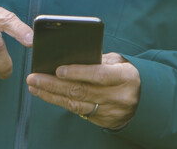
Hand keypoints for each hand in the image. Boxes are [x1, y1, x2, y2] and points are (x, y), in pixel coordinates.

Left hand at [26, 52, 140, 129]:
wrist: (142, 99)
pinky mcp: (103, 121)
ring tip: (34, 86)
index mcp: (125, 77)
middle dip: (54, 84)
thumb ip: (97, 59)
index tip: (57, 70)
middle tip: (34, 78)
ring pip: (76, 104)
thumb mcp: (117, 61)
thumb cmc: (123, 73)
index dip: (78, 72)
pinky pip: (78, 112)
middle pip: (81, 91)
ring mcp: (111, 112)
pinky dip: (61, 102)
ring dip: (51, 95)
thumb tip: (68, 54)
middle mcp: (119, 97)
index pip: (98, 75)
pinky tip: (47, 95)